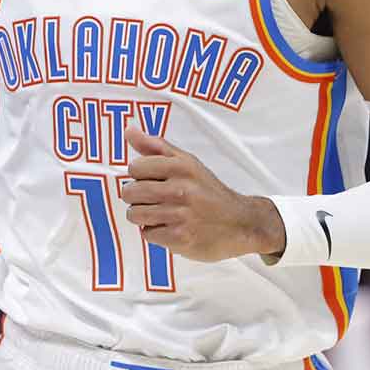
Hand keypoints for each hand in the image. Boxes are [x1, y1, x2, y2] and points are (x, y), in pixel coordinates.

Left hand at [119, 125, 285, 261]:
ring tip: (160, 213)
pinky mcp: (179, 238)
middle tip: (153, 199)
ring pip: (135, 214)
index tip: (151, 180)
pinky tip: (170, 227)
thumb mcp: (187, 162)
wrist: (240, 223)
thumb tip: (129, 131)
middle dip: (137, 197)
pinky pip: (147, 234)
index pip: (135, 167)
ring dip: (143, 216)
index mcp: (180, 167)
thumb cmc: (209, 191)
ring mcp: (180, 215)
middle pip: (130, 192)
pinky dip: (155, 233)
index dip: (139, 175)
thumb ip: (156, 147)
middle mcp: (180, 189)